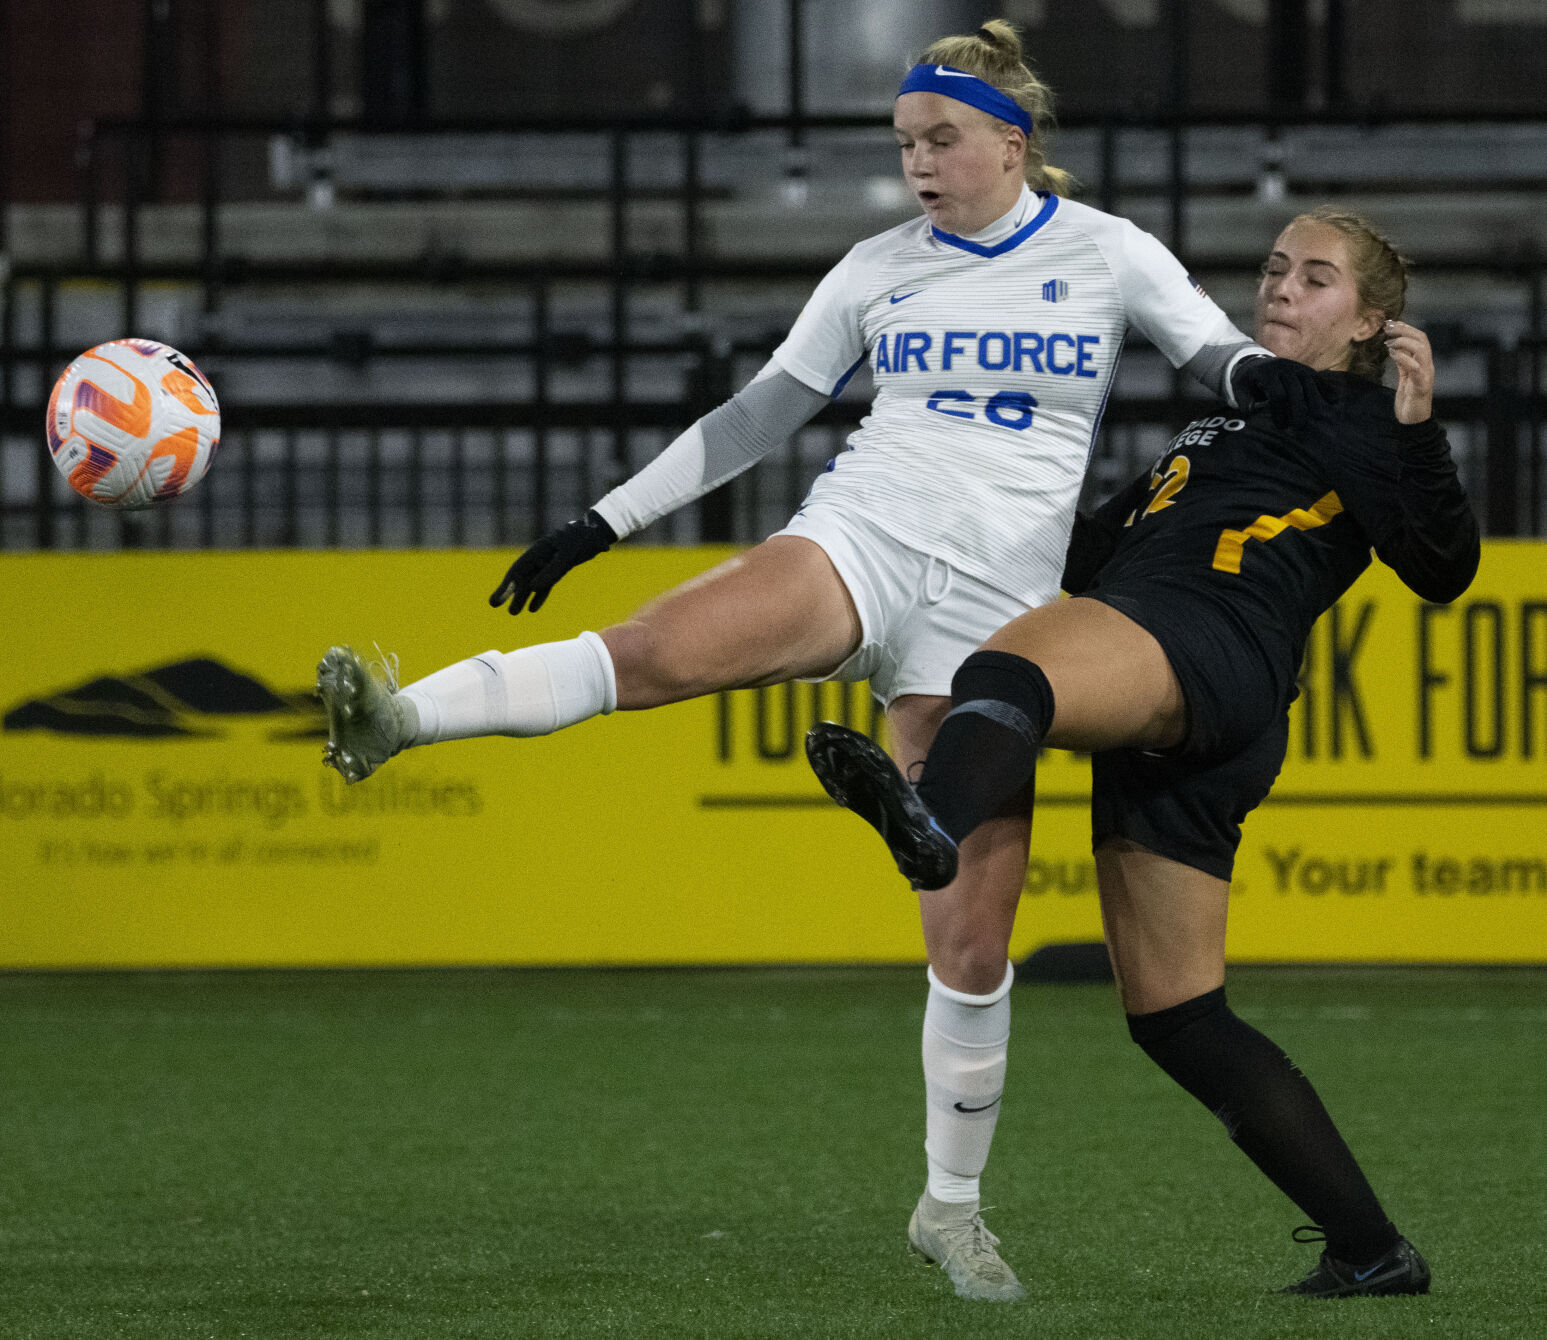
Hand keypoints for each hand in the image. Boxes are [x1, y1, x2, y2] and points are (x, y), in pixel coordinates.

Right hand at [489, 510, 616, 613]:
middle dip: (510, 592)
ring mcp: (549, 564)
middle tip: (495, 605)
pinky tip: (532, 609)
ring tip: (513, 612)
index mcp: (539, 550)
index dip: (506, 584)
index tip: (496, 597)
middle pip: (522, 578)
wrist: (597, 533)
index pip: (518, 569)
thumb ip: (552, 570)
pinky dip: (540, 597)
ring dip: (523, 597)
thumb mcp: (568, 554)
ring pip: (533, 584)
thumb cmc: (581, 539)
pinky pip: (547, 586)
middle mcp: (541, 558)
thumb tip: (532, 587)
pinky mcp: (559, 570)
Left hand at [1230, 355, 1333, 428]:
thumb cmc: (1248, 382)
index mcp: (1266, 373)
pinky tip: (1333, 401)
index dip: (1279, 411)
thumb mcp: (1240, 389)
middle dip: (1298, 409)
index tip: (1280, 426)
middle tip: (1299, 427)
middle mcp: (1283, 368)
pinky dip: (1326, 389)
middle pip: (1295, 390)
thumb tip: (1254, 412)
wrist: (1257, 362)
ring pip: (1309, 383)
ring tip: (1316, 418)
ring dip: (1314, 401)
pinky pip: (1318, 379)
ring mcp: (1296, 367)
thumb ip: (1245, 401)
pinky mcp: (1306, 370)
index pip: (1277, 394)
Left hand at [1385, 320, 1433, 423]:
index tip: (1391, 322)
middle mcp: (1427, 366)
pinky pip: (1416, 368)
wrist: (1413, 420)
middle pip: (1423, 339)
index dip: (1407, 328)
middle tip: (1388, 327)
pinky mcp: (1421, 386)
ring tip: (1389, 341)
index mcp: (1422, 363)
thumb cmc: (1408, 399)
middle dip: (1405, 330)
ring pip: (1423, 350)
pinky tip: (1392, 353)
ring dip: (1405, 342)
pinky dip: (1404, 358)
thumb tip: (1394, 346)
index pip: (1420, 338)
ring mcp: (1426, 375)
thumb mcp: (1404, 377)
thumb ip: (1402, 362)